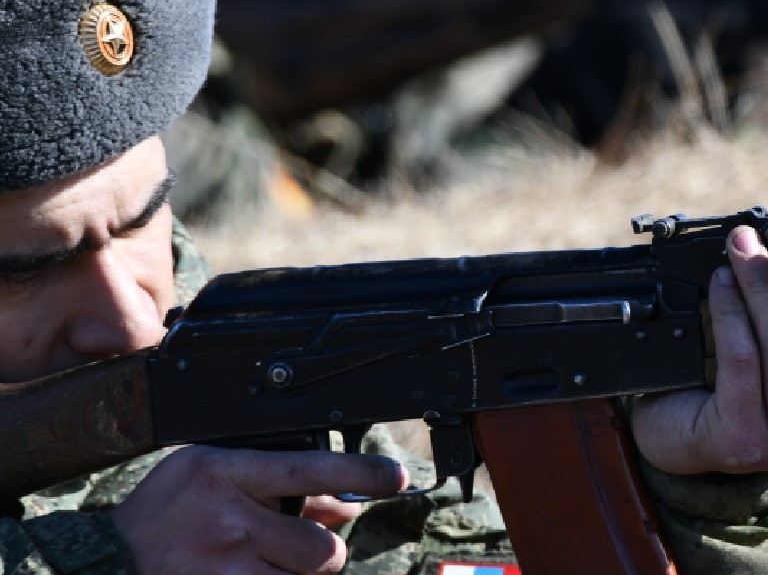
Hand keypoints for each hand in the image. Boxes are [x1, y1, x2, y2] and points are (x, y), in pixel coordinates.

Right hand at [111, 445, 407, 574]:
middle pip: (322, 549)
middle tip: (296, 550)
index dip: (361, 472)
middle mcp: (229, 520)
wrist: (105, 563)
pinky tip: (252, 574)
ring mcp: (224, 569)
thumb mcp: (215, 475)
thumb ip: (281, 487)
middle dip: (322, 555)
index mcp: (226, 472)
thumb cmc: (166, 512)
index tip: (397, 477)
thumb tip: (348, 504)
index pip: (311, 468)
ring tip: (264, 566)